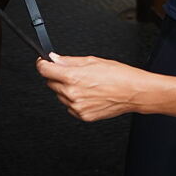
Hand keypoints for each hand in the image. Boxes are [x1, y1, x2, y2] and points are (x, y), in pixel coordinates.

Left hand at [36, 53, 150, 120]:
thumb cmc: (118, 75)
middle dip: (58, 76)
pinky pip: (70, 107)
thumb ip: (70, 61)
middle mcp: (72, 93)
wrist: (134, 92)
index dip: (42, 64)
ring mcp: (77, 107)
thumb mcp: (93, 61)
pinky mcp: (83, 116)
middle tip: (73, 72)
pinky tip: (89, 94)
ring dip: (66, 89)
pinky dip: (75, 100)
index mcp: (73, 77)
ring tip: (86, 84)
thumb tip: (55, 59)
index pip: (45, 71)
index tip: (43, 62)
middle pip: (51, 83)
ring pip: (60, 96)